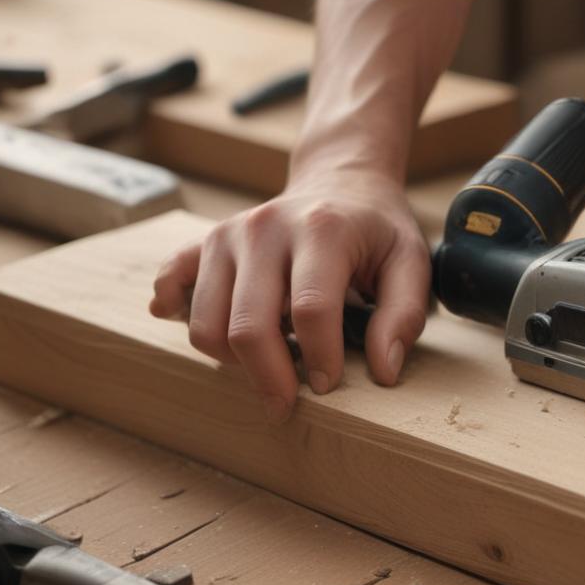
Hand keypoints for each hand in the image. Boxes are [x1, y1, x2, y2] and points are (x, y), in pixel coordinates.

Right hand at [149, 171, 429, 422]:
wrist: (339, 180)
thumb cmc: (377, 230)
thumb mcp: (410, 261)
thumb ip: (403, 315)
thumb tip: (384, 372)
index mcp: (322, 230)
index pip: (311, 310)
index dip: (320, 359)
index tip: (328, 385)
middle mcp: (265, 228)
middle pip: (248, 325)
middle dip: (268, 378)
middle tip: (286, 404)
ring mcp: (228, 235)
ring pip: (206, 323)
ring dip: (234, 360)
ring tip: (270, 360)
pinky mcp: (204, 243)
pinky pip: (174, 287)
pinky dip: (178, 315)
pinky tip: (204, 332)